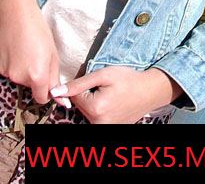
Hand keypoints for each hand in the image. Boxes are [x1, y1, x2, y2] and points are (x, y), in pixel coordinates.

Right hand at [0, 0, 61, 104]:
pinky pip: (4, 68)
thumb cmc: (38, 29)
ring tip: (22, 47)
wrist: (15, 12)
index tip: (46, 81)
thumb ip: (55, 79)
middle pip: (28, 85)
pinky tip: (11, 46)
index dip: (45, 90)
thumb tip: (62, 101)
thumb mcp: (53, 53)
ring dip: (20, 67)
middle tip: (34, 54)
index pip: (41, 98)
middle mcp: (19, 77)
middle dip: (33, 75)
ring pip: (16, 76)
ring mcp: (5, 71)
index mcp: (37, 76)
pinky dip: (8, 61)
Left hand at [52, 66, 180, 123]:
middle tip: (105, 88)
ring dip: (93, 103)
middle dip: (88, 95)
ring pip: (87, 113)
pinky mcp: (109, 130)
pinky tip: (112, 104)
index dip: (84, 86)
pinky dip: (100, 110)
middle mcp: (97, 124)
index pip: (74, 97)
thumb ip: (78, 84)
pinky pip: (96, 119)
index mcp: (94, 110)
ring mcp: (104, 129)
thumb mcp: (103, 75)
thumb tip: (55, 92)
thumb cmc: (128, 79)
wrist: (149, 91)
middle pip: (80, 106)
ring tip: (110, 96)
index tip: (98, 83)